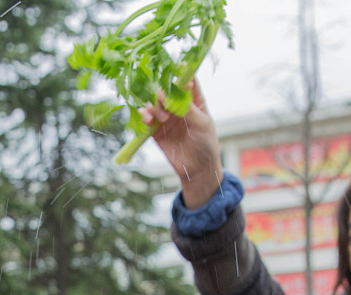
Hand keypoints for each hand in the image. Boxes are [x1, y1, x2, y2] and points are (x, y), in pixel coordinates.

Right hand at [143, 81, 222, 208]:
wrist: (197, 169)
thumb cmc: (206, 144)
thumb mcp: (201, 124)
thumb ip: (188, 107)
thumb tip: (176, 90)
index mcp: (194, 101)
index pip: (186, 81)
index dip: (180, 73)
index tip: (174, 69)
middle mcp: (178, 106)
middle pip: (166, 90)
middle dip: (162, 92)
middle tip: (163, 99)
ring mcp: (166, 117)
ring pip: (154, 103)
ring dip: (153, 106)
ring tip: (160, 117)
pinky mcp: (156, 130)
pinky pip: (146, 118)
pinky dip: (144, 116)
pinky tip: (147, 119)